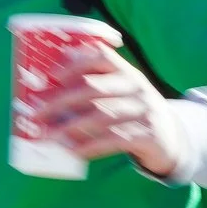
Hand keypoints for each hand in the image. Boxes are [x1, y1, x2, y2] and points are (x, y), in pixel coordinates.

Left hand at [29, 43, 185, 177]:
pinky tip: (72, 151)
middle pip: (93, 88)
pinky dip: (90, 146)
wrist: (170, 138)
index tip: (51, 74)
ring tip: (47, 136)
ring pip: (100, 115)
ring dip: (69, 127)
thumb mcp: (120, 92)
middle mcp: (136, 87)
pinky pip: (113, 140)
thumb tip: (45, 94)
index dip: (75, 62)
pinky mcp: (148, 134)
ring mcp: (144, 110)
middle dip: (59, 100)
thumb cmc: (132, 112)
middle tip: (35, 114)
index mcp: (126, 71)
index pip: (101, 56)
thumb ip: (93, 87)